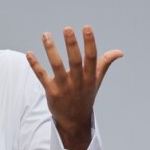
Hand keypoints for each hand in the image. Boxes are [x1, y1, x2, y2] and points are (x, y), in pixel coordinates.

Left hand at [25, 26, 122, 149]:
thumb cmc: (86, 96)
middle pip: (75, 61)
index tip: (86, 27)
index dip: (90, 42)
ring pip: (56, 66)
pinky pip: (42, 77)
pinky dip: (35, 65)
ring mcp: (64, 88)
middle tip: (67, 28)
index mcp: (89, 77)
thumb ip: (104, 64)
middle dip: (72, 45)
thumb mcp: (96, 81)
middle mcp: (77, 82)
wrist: (75, 121)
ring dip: (51, 50)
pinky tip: (29, 53)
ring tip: (46, 35)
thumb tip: (119, 52)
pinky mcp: (51, 93)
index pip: (91, 58)